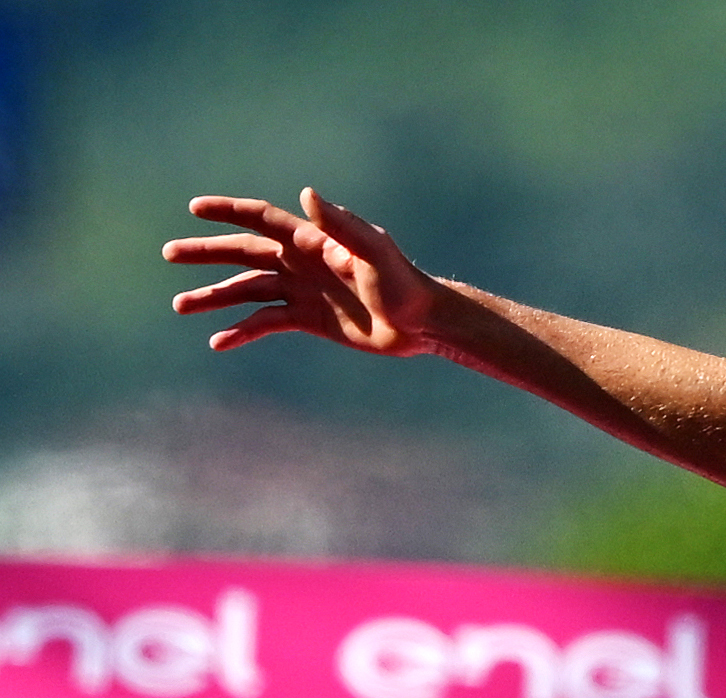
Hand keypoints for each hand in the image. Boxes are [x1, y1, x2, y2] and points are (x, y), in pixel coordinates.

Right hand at [162, 188, 443, 354]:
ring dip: (214, 296)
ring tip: (181, 305)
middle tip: (169, 255)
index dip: (229, 212)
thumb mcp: (373, 252)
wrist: (422, 323)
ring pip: (247, 290)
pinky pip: (266, 323)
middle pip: (243, 254)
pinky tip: (218, 342)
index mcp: (311, 240)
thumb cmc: (402, 282)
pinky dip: (243, 331)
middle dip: (206, 253)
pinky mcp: (308, 319)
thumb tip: (307, 194)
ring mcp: (301, 290)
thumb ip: (341, 225)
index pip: (261, 220)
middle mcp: (300, 262)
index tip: (195, 208)